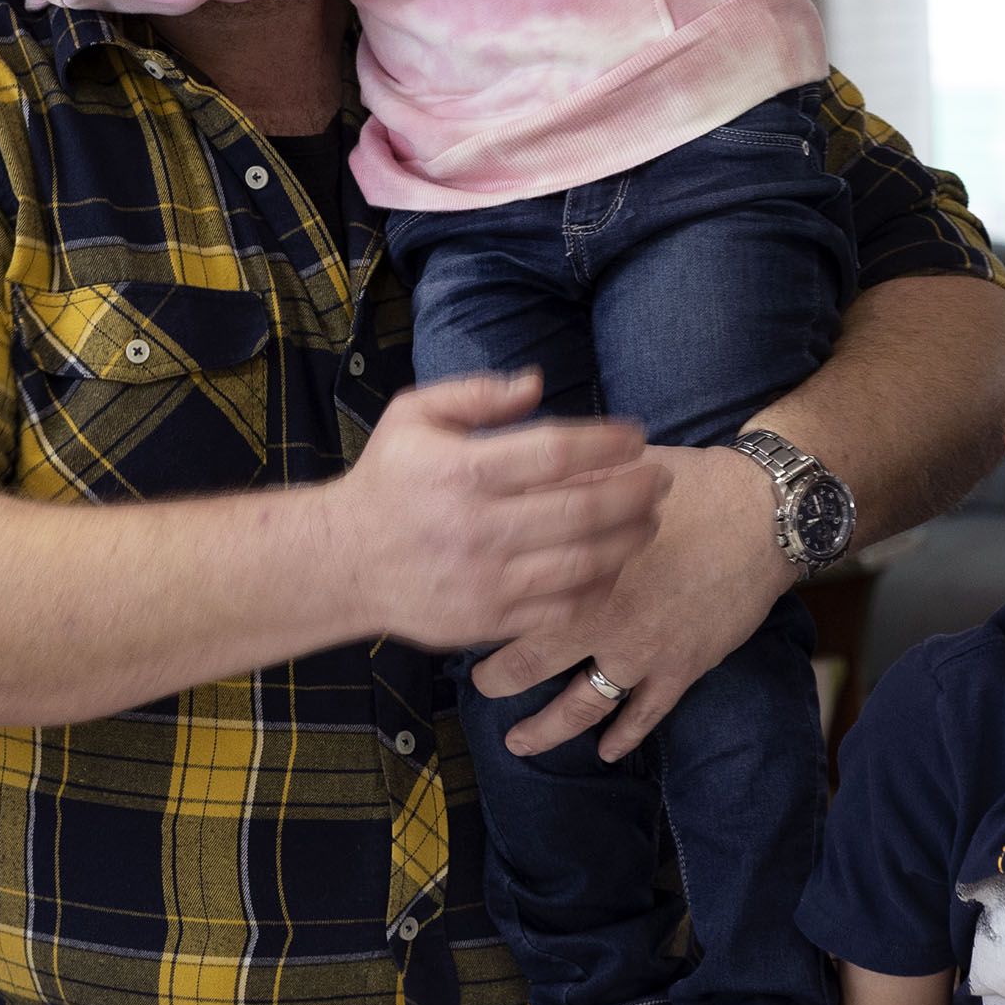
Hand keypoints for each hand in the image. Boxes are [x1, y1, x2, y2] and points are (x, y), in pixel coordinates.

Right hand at [325, 371, 663, 651]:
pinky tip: (616, 562)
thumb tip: (537, 383)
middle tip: (662, 479)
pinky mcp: (488, 621)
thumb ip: (475, 393)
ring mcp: (484, 581)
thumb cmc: (389, 479)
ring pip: (582, 564)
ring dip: (629, 540)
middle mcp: (475, 529)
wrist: (341, 562)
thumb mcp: (413, 415)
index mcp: (460, 471)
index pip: (555, 453)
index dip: (606, 444)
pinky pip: (562, 608)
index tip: (636, 436)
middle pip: (581, 511)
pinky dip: (600, 586)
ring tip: (651, 519)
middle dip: (635, 493)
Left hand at [467, 442, 785, 760]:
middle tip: (480, 689)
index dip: (481, 622)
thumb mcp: (615, 475)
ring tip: (521, 744)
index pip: (511, 610)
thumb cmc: (688, 487)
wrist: (760, 514)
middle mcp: (601, 623)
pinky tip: (607, 750)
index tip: (463, 623)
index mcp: (577, 575)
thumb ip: (563, 490)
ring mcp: (643, 653)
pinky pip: (647, 714)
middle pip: (532, 666)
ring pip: (583, 705)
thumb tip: (517, 486)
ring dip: (548, 729)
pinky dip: (624, 736)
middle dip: (499, 682)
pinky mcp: (683, 667)